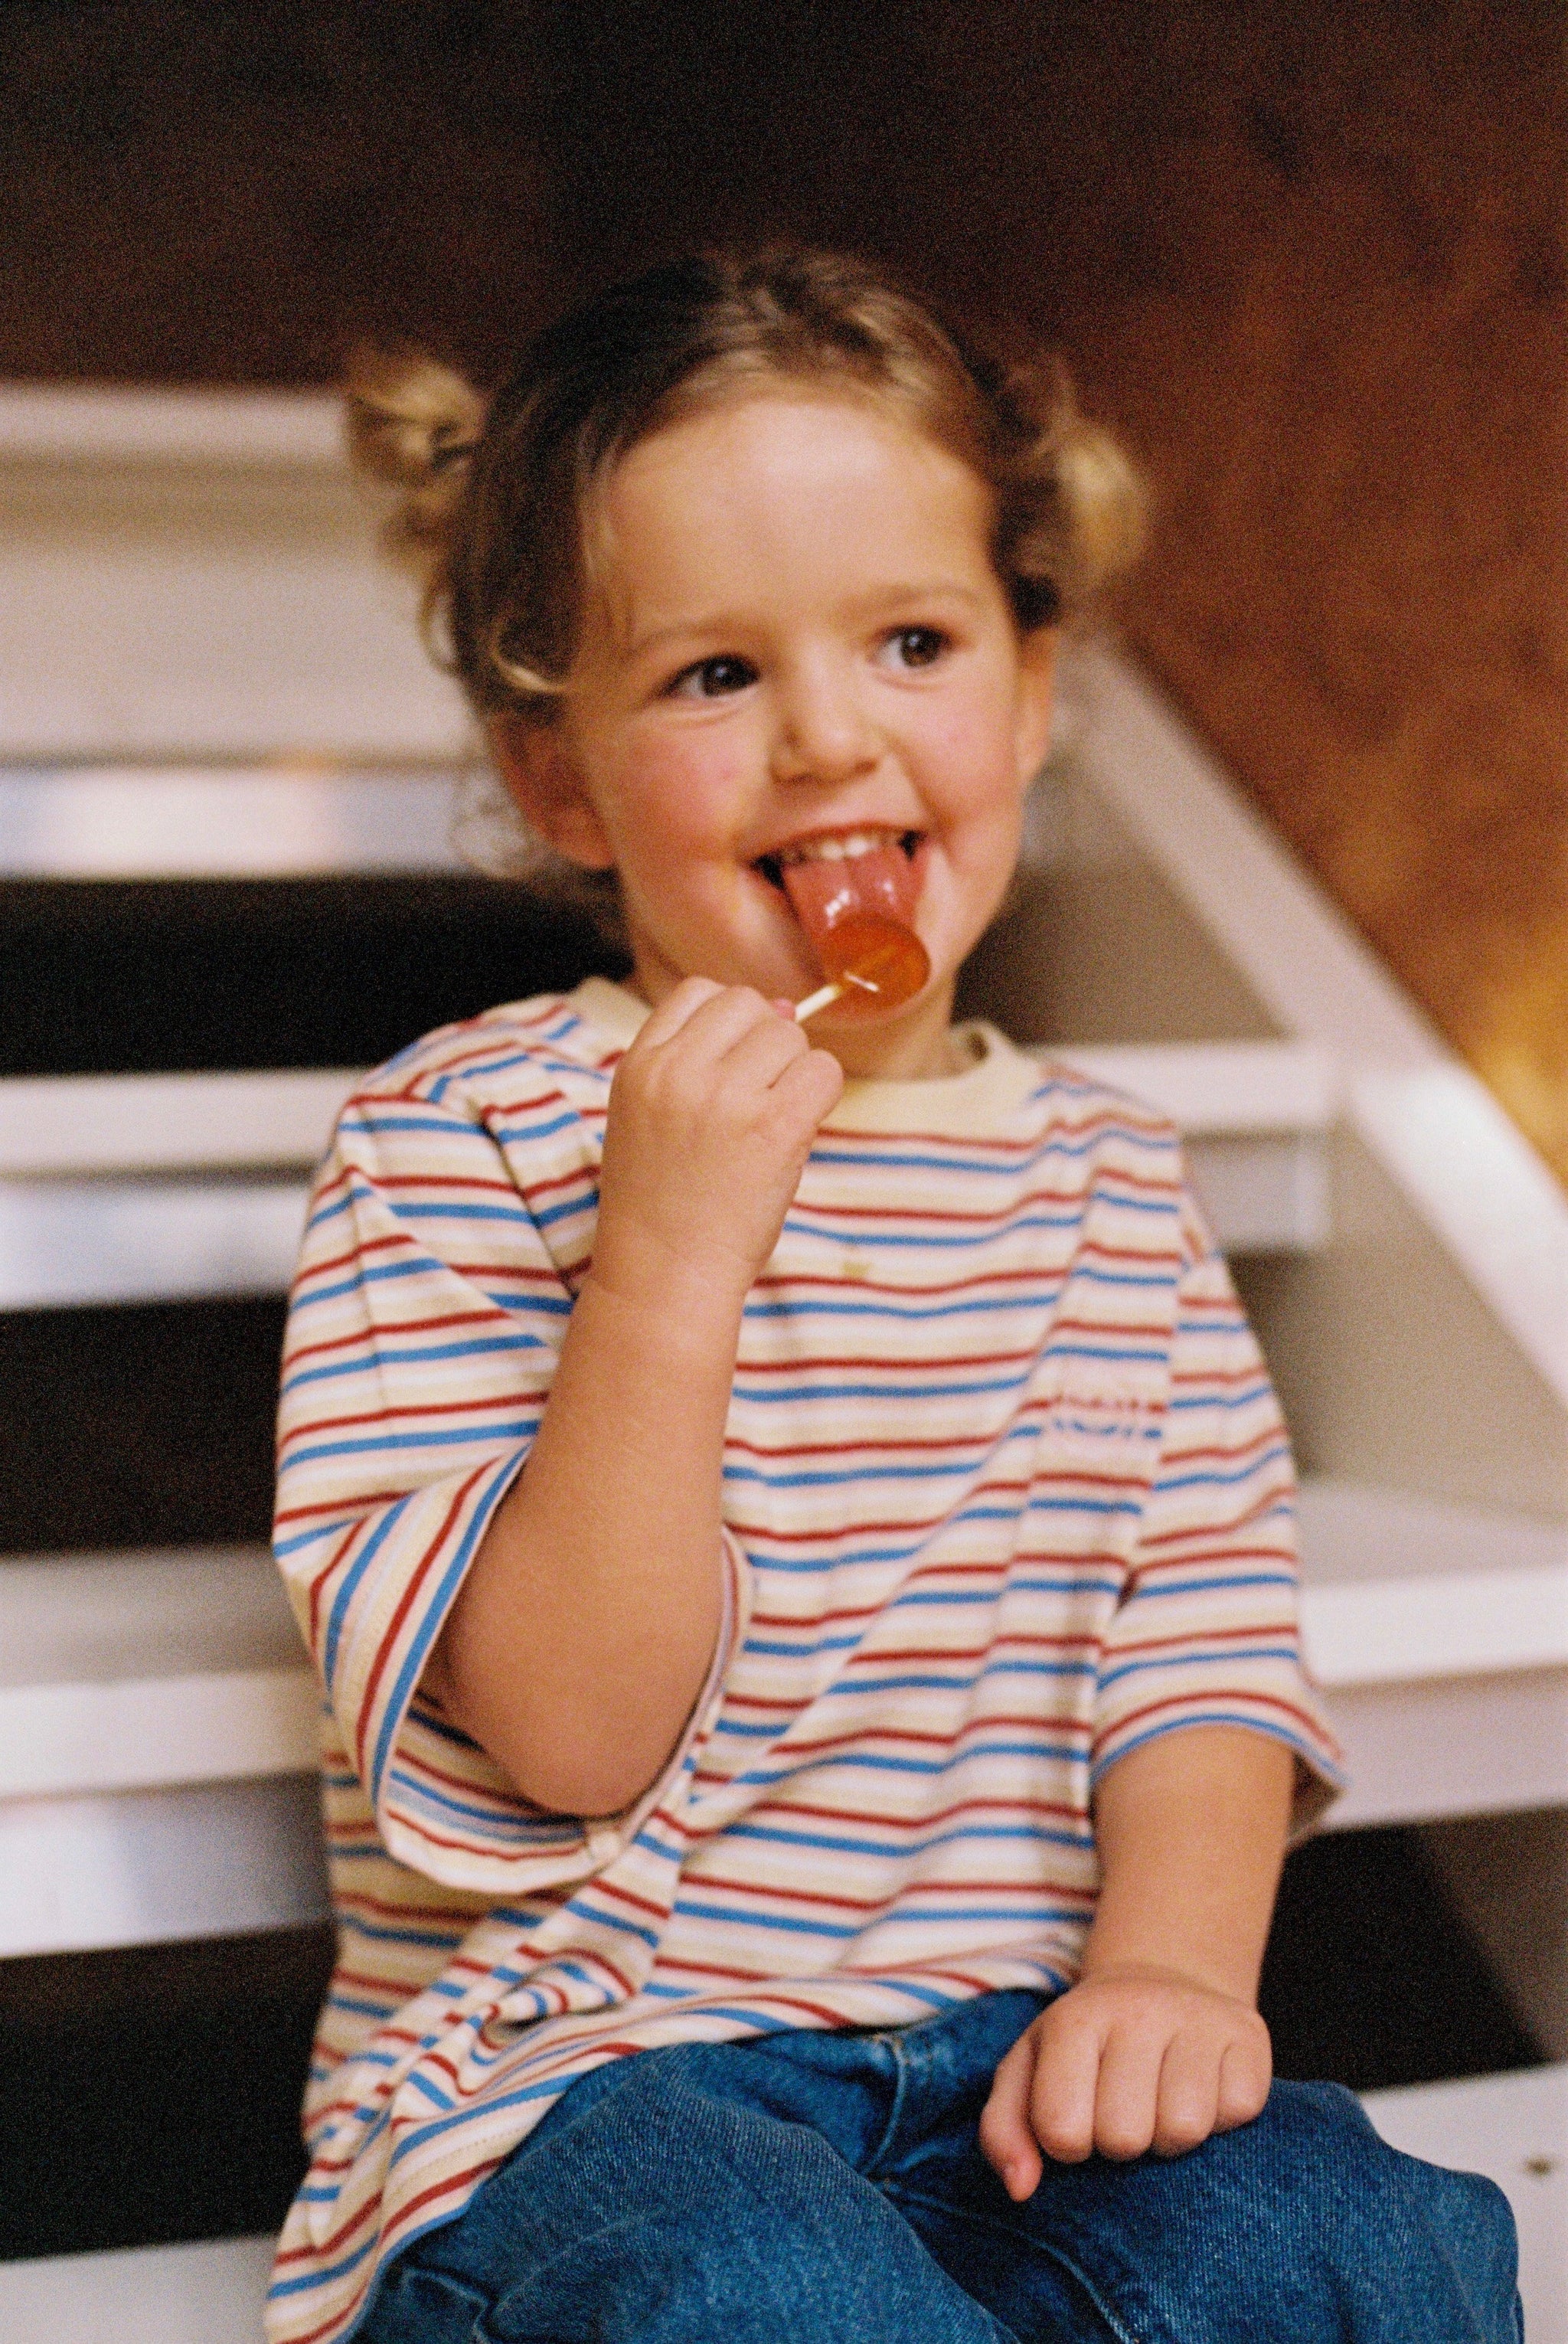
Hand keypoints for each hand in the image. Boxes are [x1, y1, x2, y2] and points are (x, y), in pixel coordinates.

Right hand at [591, 979, 843, 1313]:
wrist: (664, 1276)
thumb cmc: (661, 1204)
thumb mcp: (647, 1117)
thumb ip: (699, 1060)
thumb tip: (783, 1006)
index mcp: (639, 1065)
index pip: (699, 991)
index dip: (728, 1024)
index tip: (731, 1070)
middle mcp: (678, 1071)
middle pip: (750, 1005)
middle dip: (765, 1044)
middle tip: (756, 1101)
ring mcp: (725, 1097)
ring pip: (791, 1036)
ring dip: (794, 1074)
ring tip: (769, 1125)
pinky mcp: (773, 1127)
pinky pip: (824, 1071)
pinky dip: (821, 1095)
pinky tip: (797, 1131)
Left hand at [979, 1965, 1271, 2196]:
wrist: (1160, 1987)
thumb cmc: (1086, 2050)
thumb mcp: (1028, 2074)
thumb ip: (1004, 2131)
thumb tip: (1022, 2188)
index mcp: (1074, 2019)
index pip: (1062, 2131)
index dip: (1069, 2145)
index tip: (1078, 2119)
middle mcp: (1137, 2008)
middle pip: (1126, 2138)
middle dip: (1122, 2144)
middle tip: (1126, 2111)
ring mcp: (1197, 2017)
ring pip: (1185, 2130)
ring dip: (1172, 2136)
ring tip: (1161, 2103)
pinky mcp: (1248, 2033)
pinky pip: (1238, 2112)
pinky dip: (1221, 2117)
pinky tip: (1203, 2088)